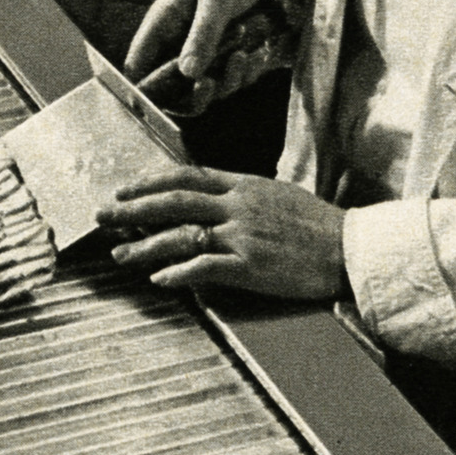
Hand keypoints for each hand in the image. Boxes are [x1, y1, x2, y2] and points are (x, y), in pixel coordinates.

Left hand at [96, 166, 345, 299]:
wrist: (351, 249)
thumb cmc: (316, 225)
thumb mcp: (277, 194)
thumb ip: (240, 193)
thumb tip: (208, 195)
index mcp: (243, 185)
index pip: (186, 175)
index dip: (149, 182)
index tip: (123, 189)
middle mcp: (238, 206)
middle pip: (174, 201)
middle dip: (133, 209)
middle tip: (103, 217)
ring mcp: (244, 236)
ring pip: (182, 235)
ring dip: (145, 246)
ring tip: (119, 255)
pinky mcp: (252, 267)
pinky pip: (206, 268)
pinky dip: (179, 272)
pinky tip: (159, 279)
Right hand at [123, 0, 278, 111]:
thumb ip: (202, 35)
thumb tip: (187, 73)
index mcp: (163, 24)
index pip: (138, 64)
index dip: (143, 87)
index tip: (160, 99)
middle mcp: (178, 44)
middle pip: (170, 89)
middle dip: (192, 92)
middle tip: (211, 83)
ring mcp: (202, 53)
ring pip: (204, 89)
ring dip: (226, 79)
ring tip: (243, 53)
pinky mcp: (226, 58)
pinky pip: (230, 80)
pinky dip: (245, 72)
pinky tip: (260, 52)